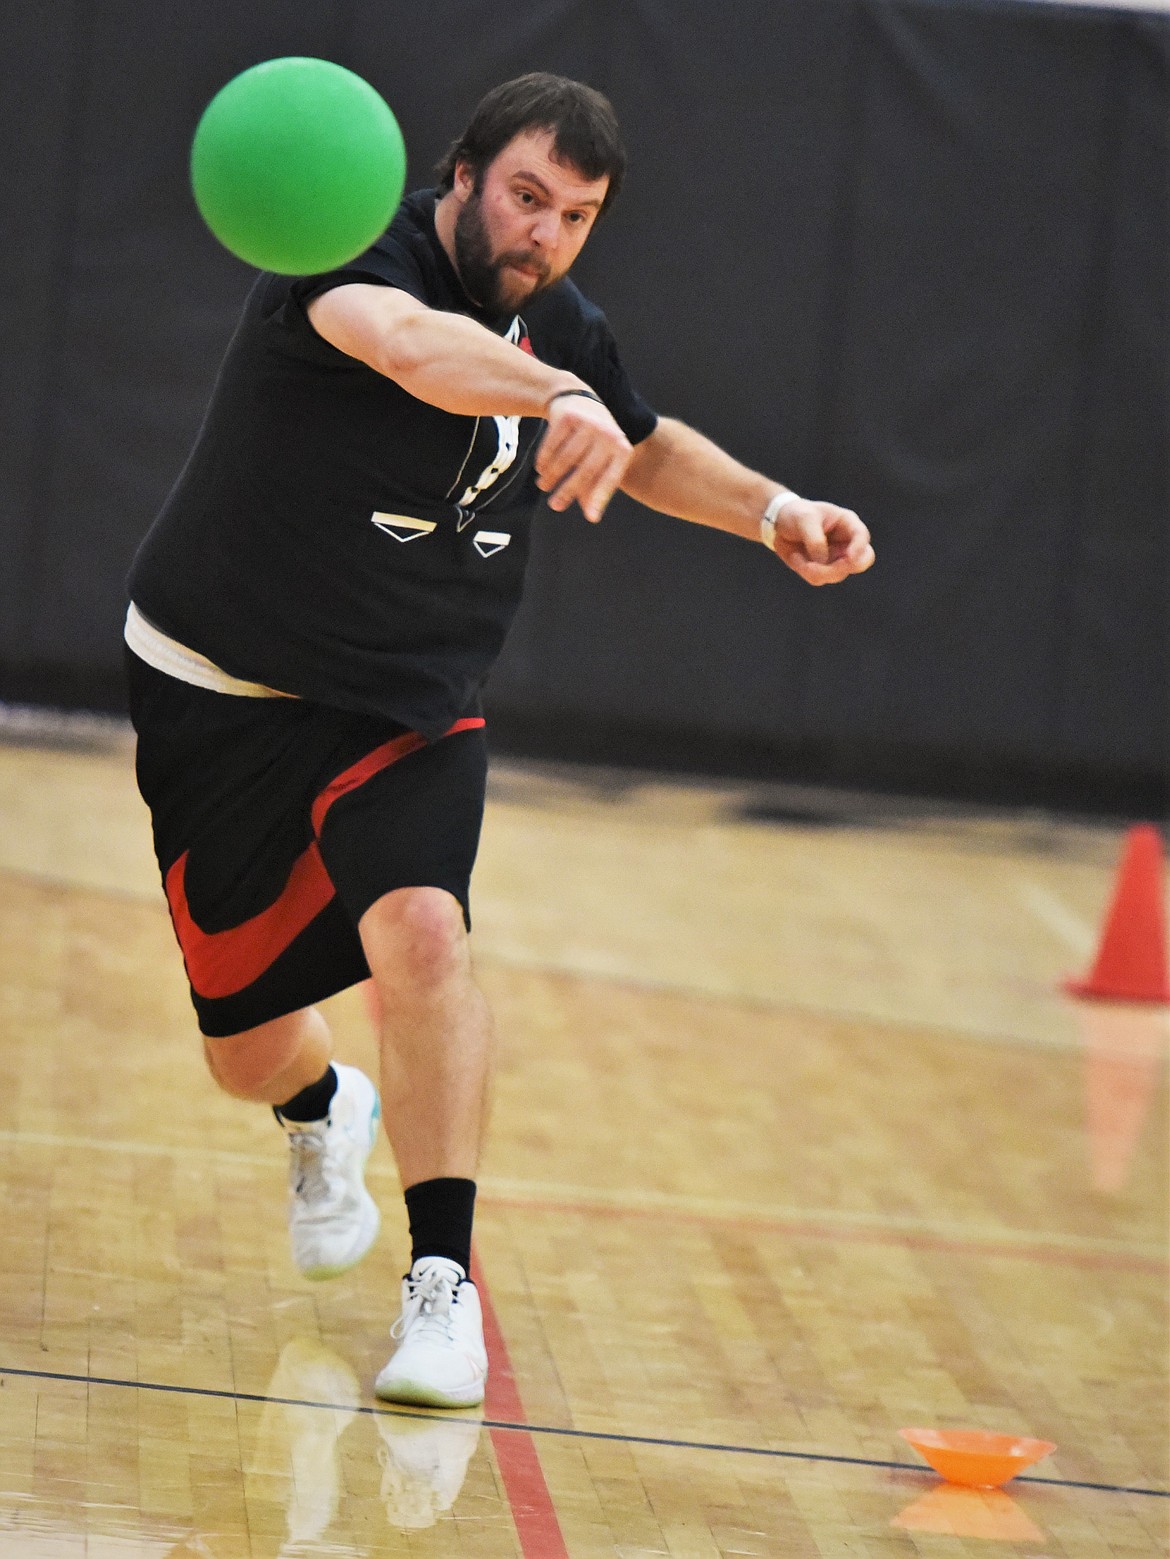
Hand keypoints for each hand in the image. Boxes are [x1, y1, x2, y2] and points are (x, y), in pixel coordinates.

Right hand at [535, 394, 632, 524]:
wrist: (578, 399)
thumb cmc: (592, 441)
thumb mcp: (600, 461)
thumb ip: (596, 487)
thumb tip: (591, 516)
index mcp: (622, 449)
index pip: (610, 478)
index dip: (600, 498)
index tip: (590, 517)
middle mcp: (608, 434)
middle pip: (586, 471)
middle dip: (567, 491)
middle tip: (554, 506)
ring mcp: (588, 423)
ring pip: (566, 459)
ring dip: (552, 476)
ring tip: (544, 486)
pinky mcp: (567, 416)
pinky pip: (551, 445)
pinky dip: (544, 459)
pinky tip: (541, 469)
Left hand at [769, 499, 873, 584]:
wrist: (780, 524)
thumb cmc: (797, 514)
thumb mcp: (804, 518)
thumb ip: (815, 539)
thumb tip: (822, 561)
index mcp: (848, 524)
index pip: (862, 537)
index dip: (859, 548)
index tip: (849, 557)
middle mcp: (847, 544)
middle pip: (860, 563)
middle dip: (841, 568)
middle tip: (819, 565)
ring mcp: (837, 559)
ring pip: (837, 575)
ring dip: (816, 570)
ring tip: (796, 556)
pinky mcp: (824, 570)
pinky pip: (819, 579)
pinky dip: (805, 571)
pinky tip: (796, 558)